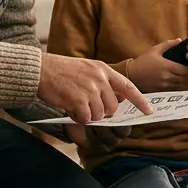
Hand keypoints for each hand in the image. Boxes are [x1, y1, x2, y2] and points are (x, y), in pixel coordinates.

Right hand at [38, 52, 152, 131]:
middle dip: (103, 112)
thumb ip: (102, 82)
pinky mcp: (78, 100)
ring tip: (75, 105)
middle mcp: (99, 78)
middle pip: (112, 107)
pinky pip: (86, 118)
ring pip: (100, 115)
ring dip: (89, 115)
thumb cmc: (61, 71)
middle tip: (87, 107)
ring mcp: (90, 89)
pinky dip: (79, 118)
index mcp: (103, 69)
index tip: (148, 111)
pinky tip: (70, 109)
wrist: (40, 70)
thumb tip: (116, 102)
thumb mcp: (87, 69)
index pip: (128, 87)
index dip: (140, 101)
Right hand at [130, 38, 187, 91]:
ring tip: (181, 75)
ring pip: (179, 85)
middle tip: (187, 71)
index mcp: (167, 66)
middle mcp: (167, 77)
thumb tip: (180, 40)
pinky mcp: (160, 91)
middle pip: (184, 78)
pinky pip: (172, 89)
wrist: (131, 74)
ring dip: (182, 81)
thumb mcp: (155, 50)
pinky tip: (173, 81)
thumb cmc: (143, 61)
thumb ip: (168, 44)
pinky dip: (175, 86)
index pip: (186, 70)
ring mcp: (164, 85)